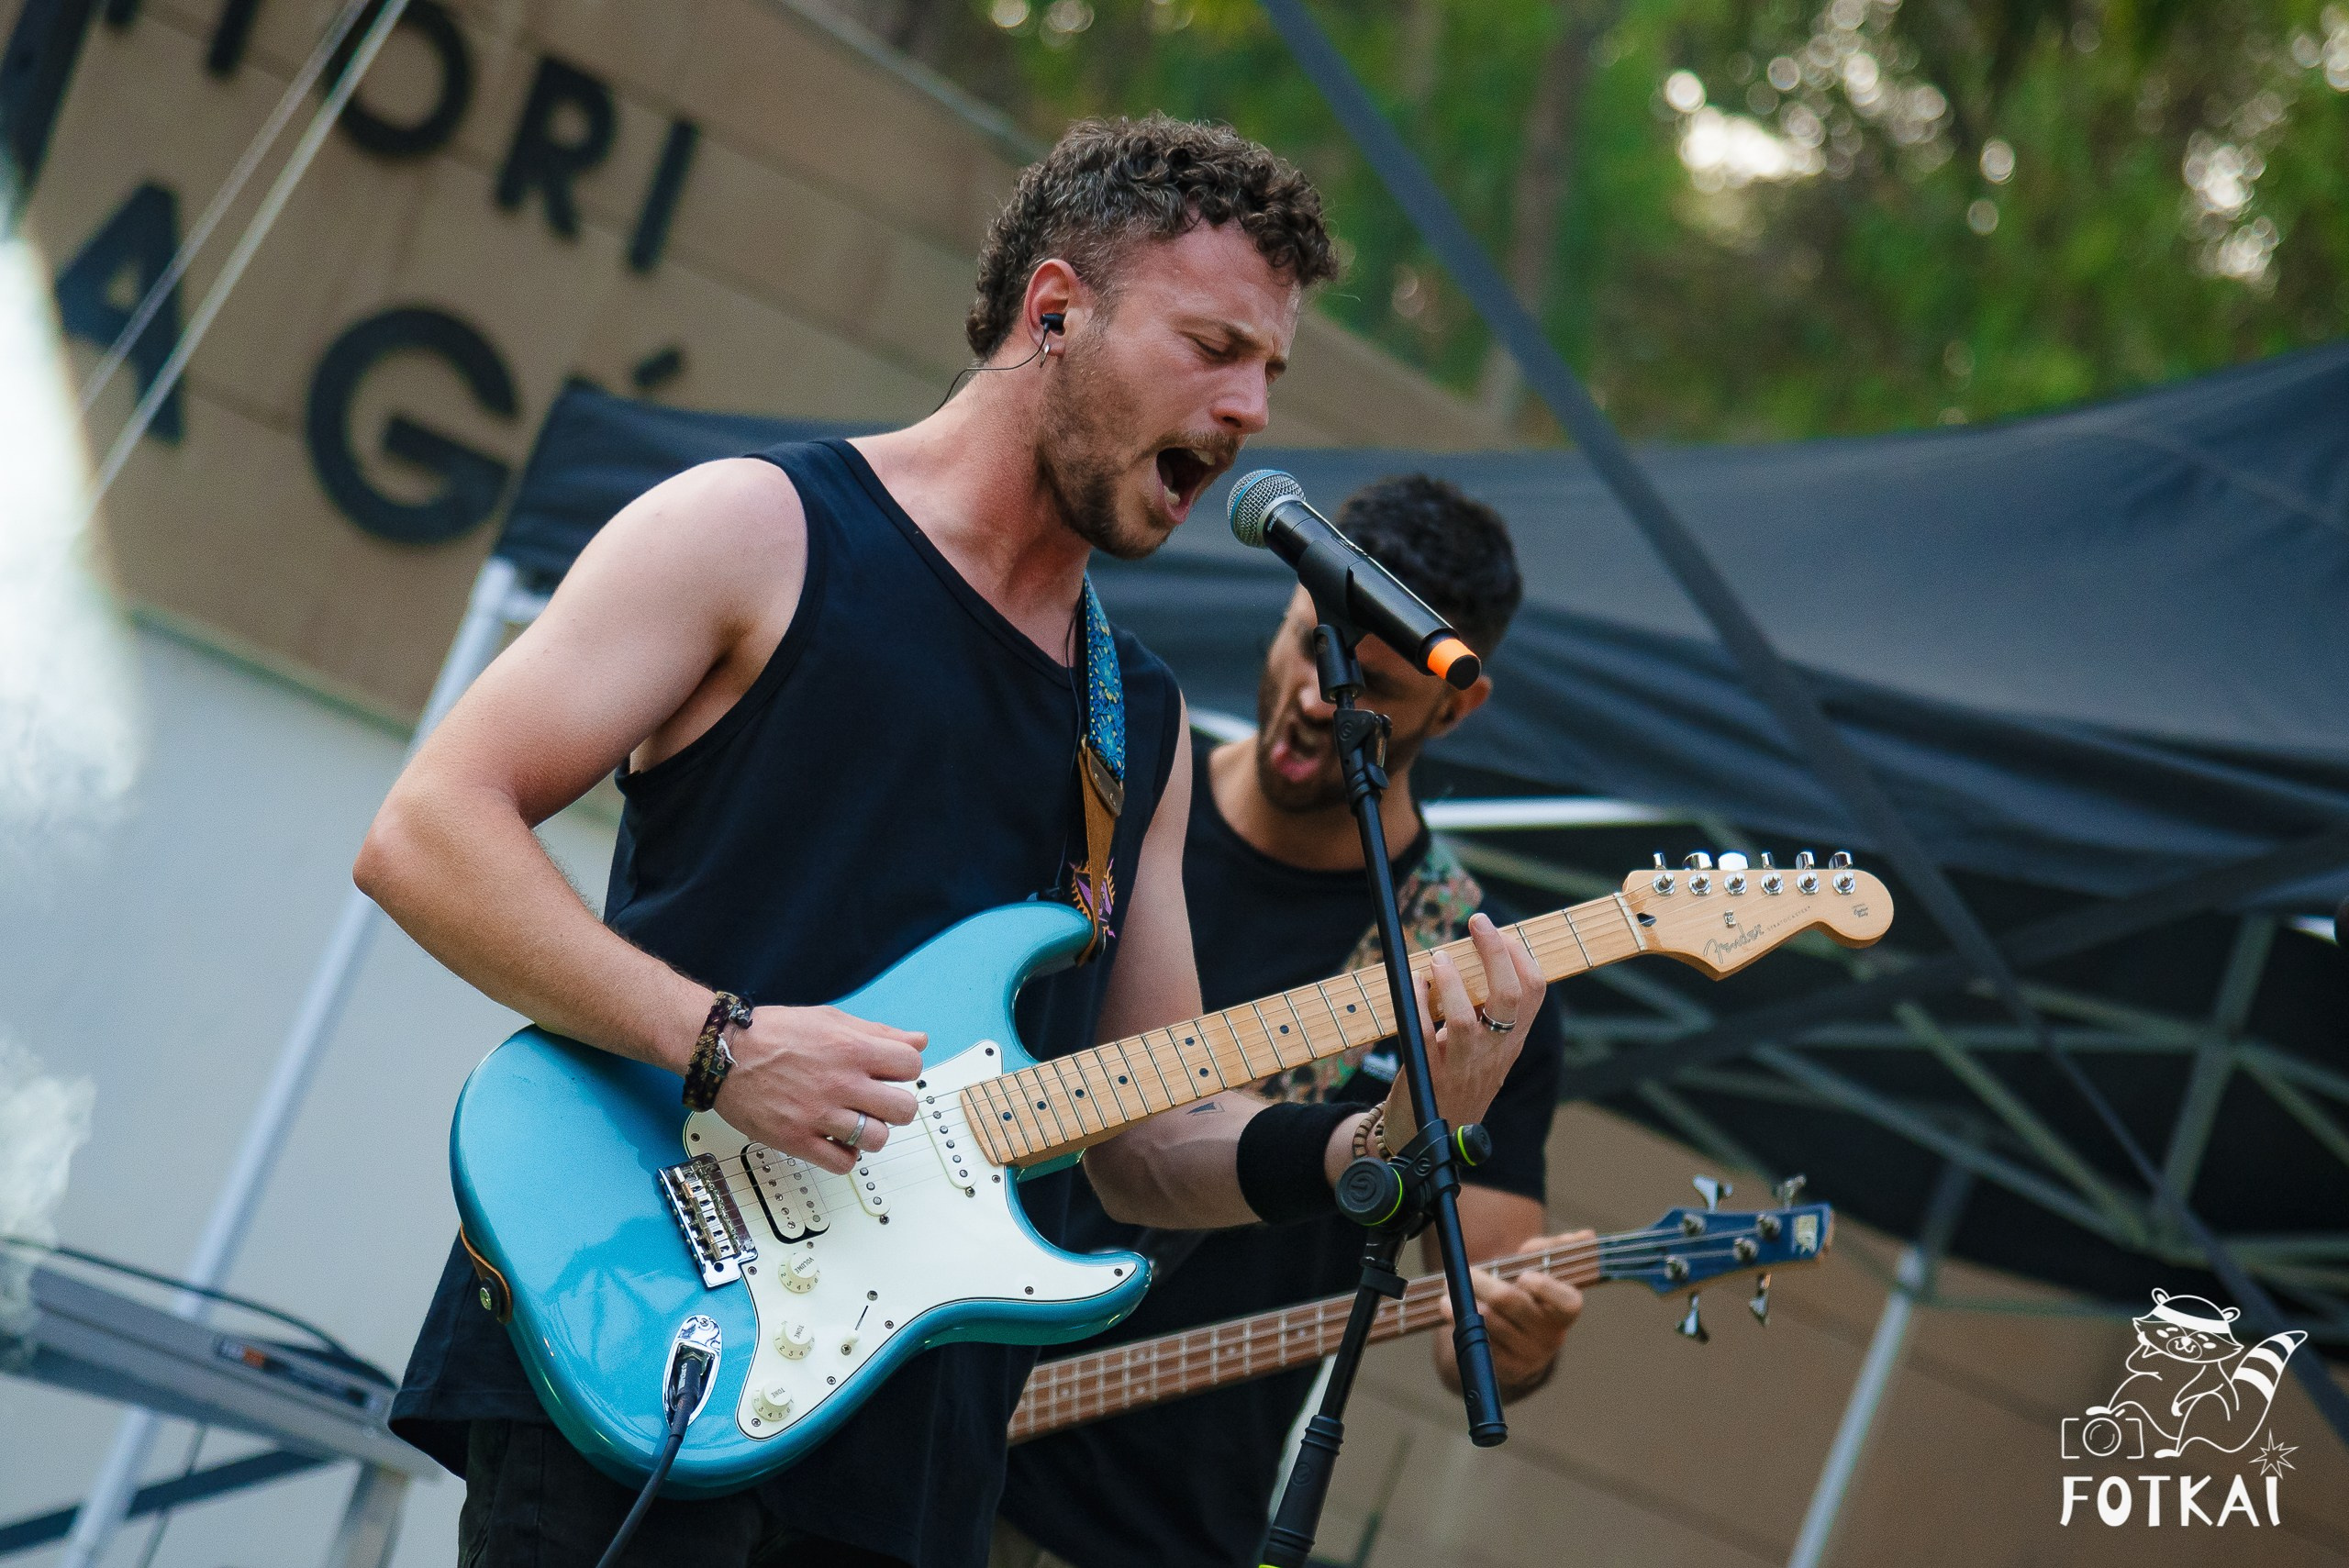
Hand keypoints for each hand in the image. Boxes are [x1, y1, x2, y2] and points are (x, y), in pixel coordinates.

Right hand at [711, 1003, 924, 1173]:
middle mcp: (841, 1083)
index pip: (911, 1067)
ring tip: (855, 1122)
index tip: (891, 1074)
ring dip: (871, 1133)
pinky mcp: (797, 1139)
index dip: (905, 1071)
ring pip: (877, 1139)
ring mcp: (819, 1114)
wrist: (723, 1053)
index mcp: (852, 1049)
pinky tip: (835, 1140)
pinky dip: (846, 1156)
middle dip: (897, 1106)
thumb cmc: (774, 1033)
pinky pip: (843, 1163)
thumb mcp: (831, 1019)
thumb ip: (879, 1032)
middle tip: (878, 1103)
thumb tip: (919, 1041)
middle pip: (904, 1109)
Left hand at [1382, 912, 1544, 1147]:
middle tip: (1478, 922)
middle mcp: (1493, 1053)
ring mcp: (1462, 1066)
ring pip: (1466, 1019)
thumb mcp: (1484, 1052)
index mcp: (1510, 1042)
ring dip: (1451, 980)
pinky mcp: (1429, 1075)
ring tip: (1438, 957)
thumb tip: (1477, 958)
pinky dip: (1418, 1002)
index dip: (1521, 957)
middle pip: (1508, 997)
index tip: (1503, 931)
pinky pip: (1423, 1034)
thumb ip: (1486, 1014)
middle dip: (1495, 952)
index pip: (1533, 994)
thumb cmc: (1455, 1084)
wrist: (1427, 1138)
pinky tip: (1414, 983)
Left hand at [1437, 1227, 1591, 1395]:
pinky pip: (1479, 1342)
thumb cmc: (1530, 1295)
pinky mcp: (1507, 1369)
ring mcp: (1529, 1355)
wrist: (1516, 1339)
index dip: (1545, 1288)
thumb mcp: (1543, 1269)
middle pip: (1512, 1303)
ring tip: (1448, 1288)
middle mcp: (1552, 1336)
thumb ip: (1554, 1249)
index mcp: (1566, 1311)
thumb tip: (1585, 1234)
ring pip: (1489, 1322)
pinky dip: (1461, 1323)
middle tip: (1464, 1270)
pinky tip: (1449, 1310)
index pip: (1566, 1302)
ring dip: (1464, 1302)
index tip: (1524, 1275)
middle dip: (1483, 1283)